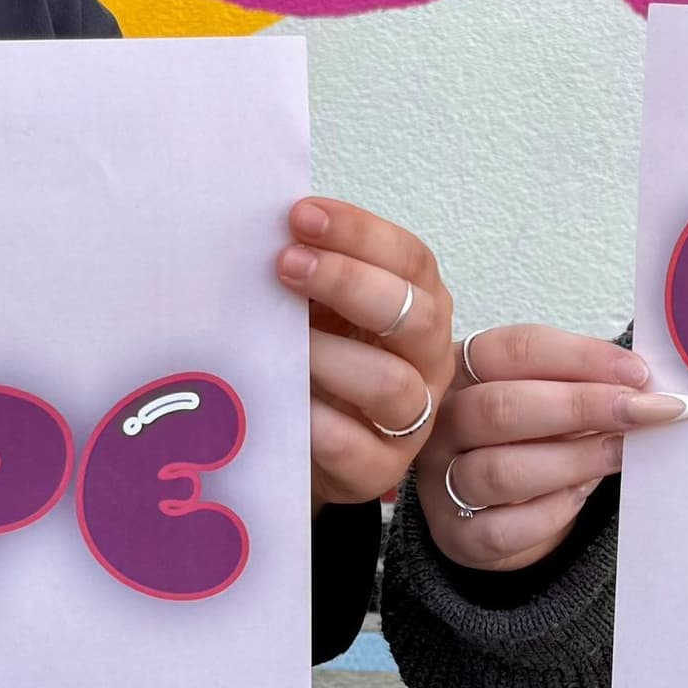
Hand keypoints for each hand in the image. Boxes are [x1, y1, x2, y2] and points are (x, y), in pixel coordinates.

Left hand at [281, 198, 457, 507]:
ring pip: (392, 384)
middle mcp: (428, 360)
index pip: (409, 259)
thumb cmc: (315, 359)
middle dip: (349, 283)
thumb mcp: (318, 307)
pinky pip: (356, 447)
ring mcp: (411, 420)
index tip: (300, 216)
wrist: (304, 443)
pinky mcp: (380, 471)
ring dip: (330, 355)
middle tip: (286, 264)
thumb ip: (306, 269)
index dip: (358, 233)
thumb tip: (259, 228)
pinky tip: (281, 398)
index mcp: (420, 305)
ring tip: (279, 339)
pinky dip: (316, 420)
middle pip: (416, 317)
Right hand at [417, 325, 687, 572]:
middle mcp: (440, 424)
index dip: (581, 358)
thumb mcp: (547, 394)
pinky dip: (553, 512)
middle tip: (645, 411)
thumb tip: (643, 383)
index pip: (514, 350)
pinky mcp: (456, 536)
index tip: (638, 372)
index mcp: (461, 371)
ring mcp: (440, 482)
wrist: (493, 505)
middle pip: (500, 408)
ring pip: (501, 471)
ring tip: (623, 453)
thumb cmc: (526, 436)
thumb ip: (583, 381)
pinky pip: (504, 528)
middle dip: (583, 407)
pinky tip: (582, 494)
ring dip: (575, 460)